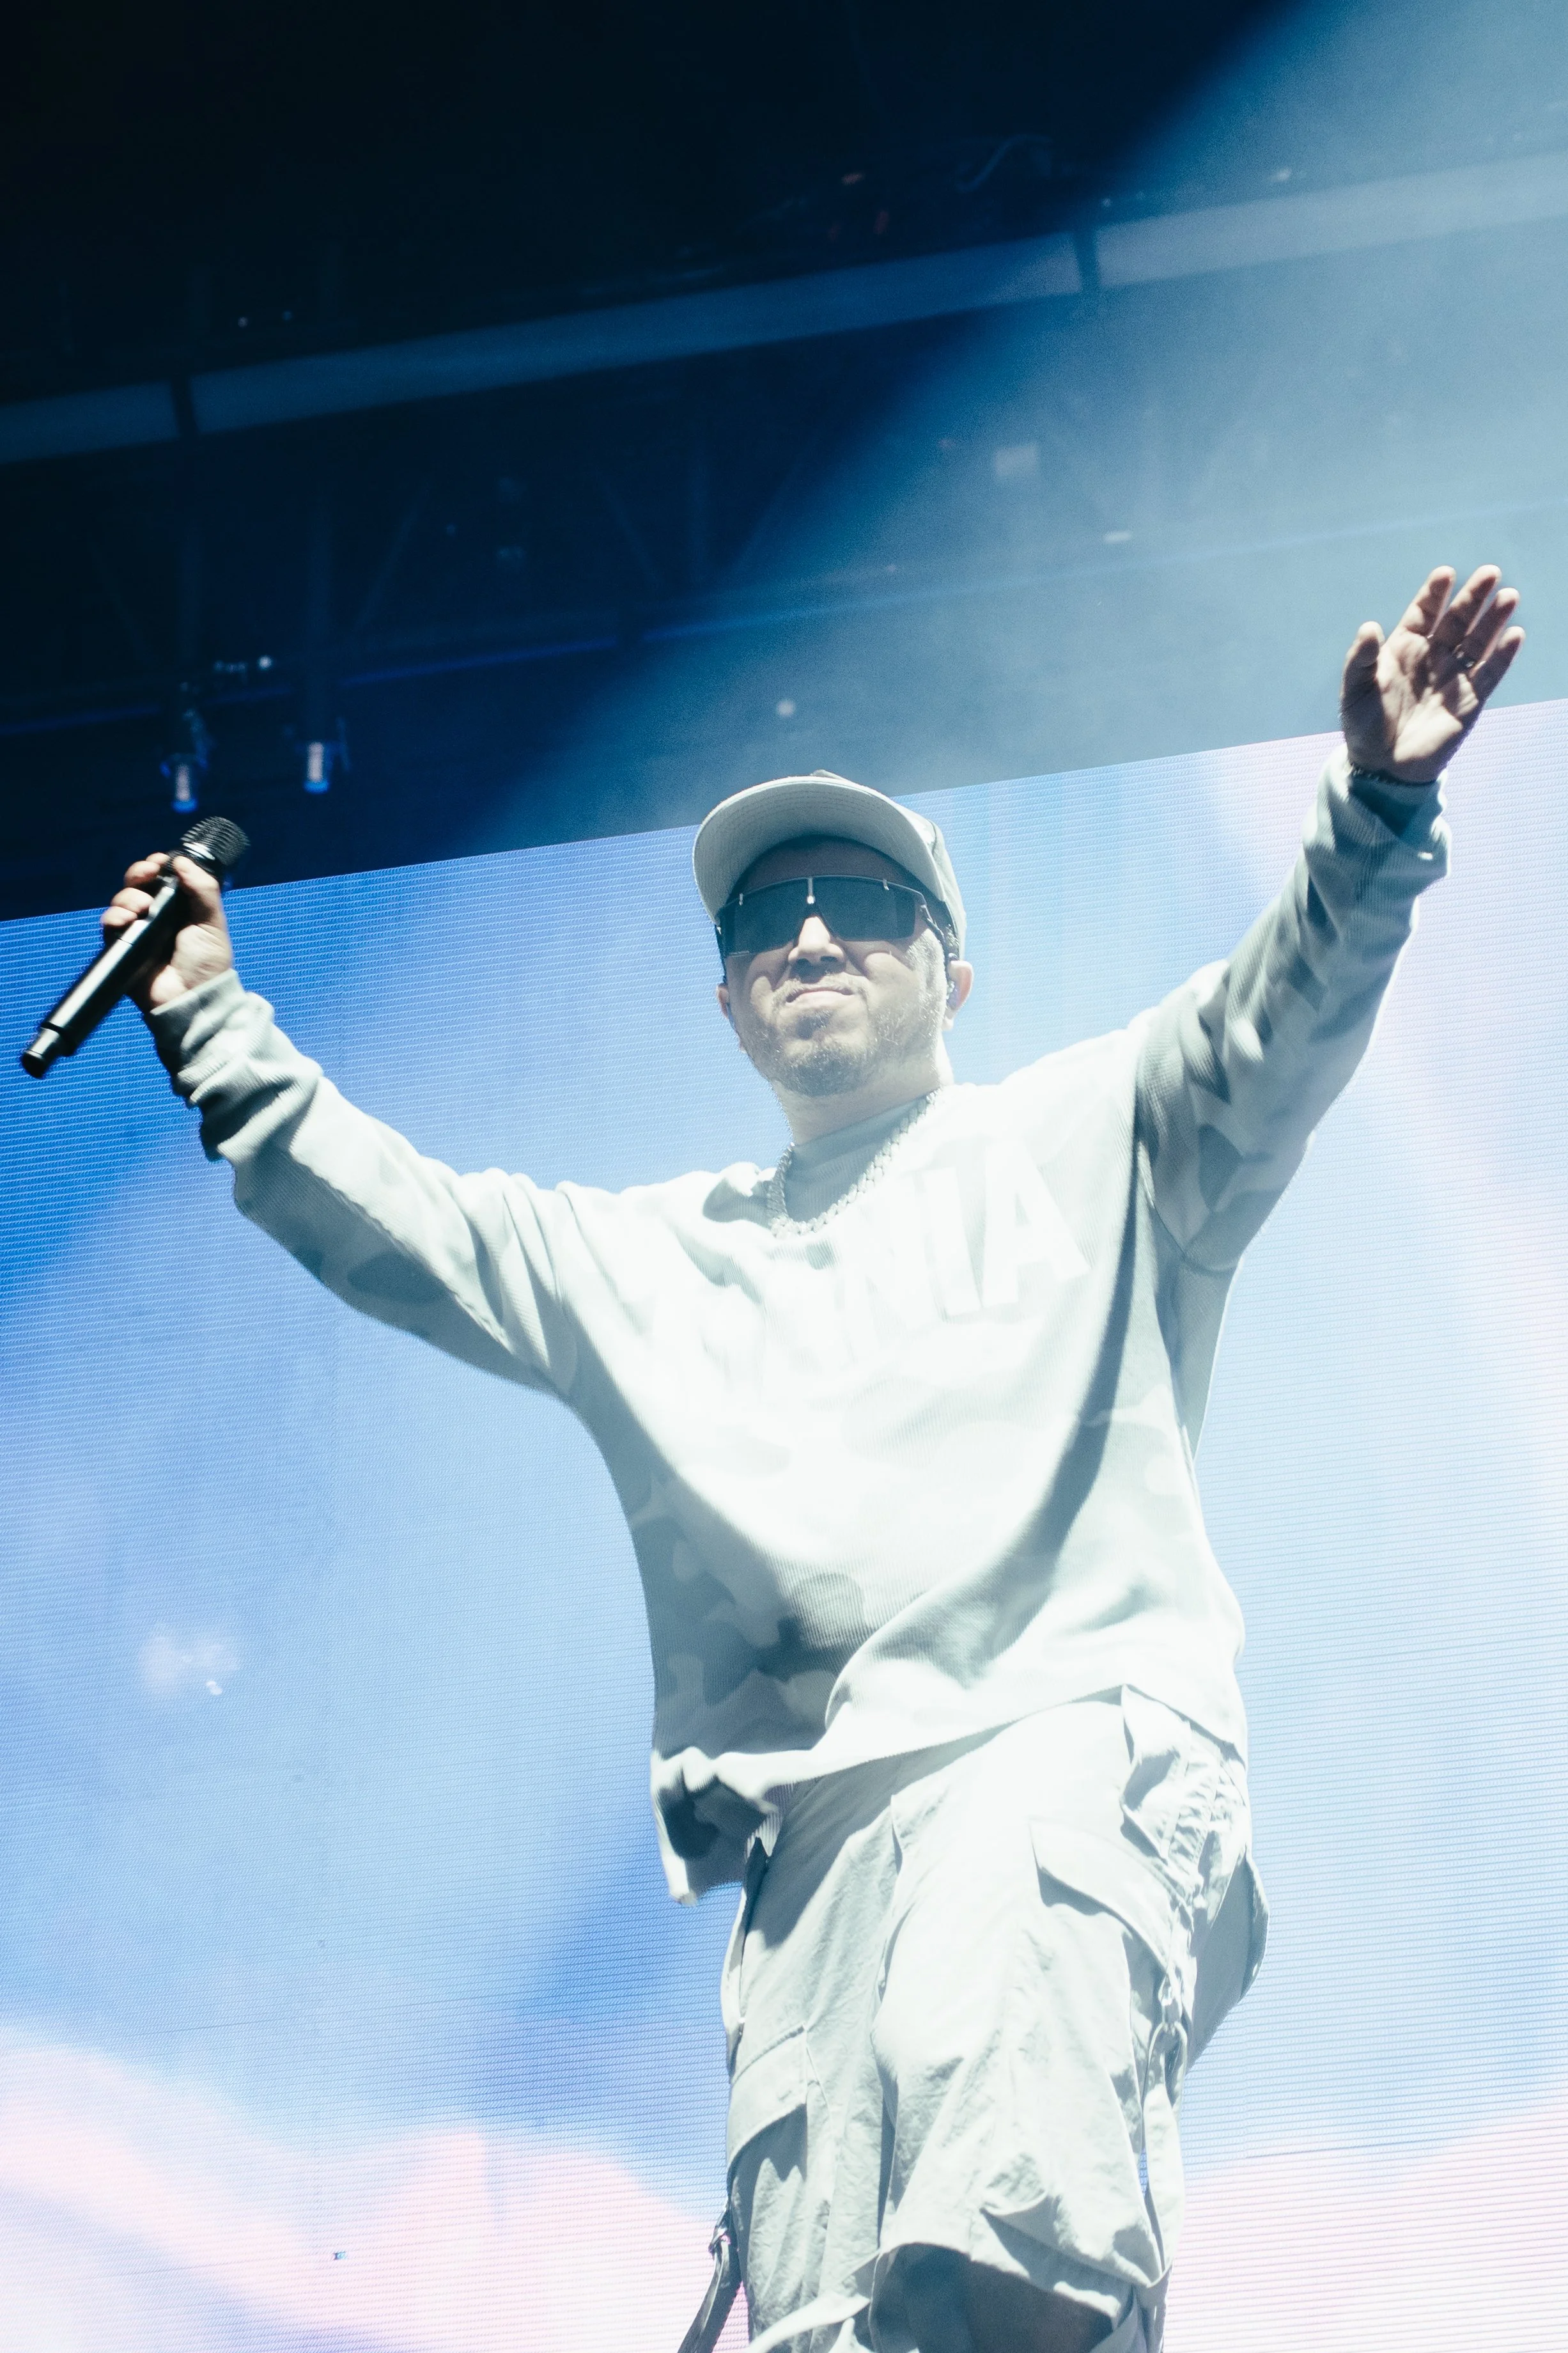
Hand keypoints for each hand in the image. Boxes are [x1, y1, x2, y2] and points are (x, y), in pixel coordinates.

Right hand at [101, 852, 233, 1010]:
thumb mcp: (212, 921)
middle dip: (138, 873)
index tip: (160, 862)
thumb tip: (181, 860)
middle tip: (148, 874)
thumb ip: (203, 889)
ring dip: (128, 896)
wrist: (193, 998)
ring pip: (121, 901)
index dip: (156, 865)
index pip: (160, 878)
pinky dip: (114, 917)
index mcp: (178, 907)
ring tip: (142, 907)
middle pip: (136, 884)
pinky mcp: (123, 946)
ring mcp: (138, 930)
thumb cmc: (207, 962)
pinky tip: (127, 920)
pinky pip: (109, 925)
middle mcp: (155, 915)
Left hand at [1340, 564, 1524, 784]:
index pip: (1423, 613)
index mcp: (1404, 648)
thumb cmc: (1364, 726)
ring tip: (1508, 596)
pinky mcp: (1470, 701)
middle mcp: (1433, 657)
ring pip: (1478, 642)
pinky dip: (1502, 656)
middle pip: (1457, 620)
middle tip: (1489, 573)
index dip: (1434, 593)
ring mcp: (1453, 678)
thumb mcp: (1355, 690)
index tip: (1445, 574)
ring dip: (1493, 620)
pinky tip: (1513, 635)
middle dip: (1473, 597)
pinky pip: (1489, 674)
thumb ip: (1360, 658)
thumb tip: (1368, 627)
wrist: (1382, 767)